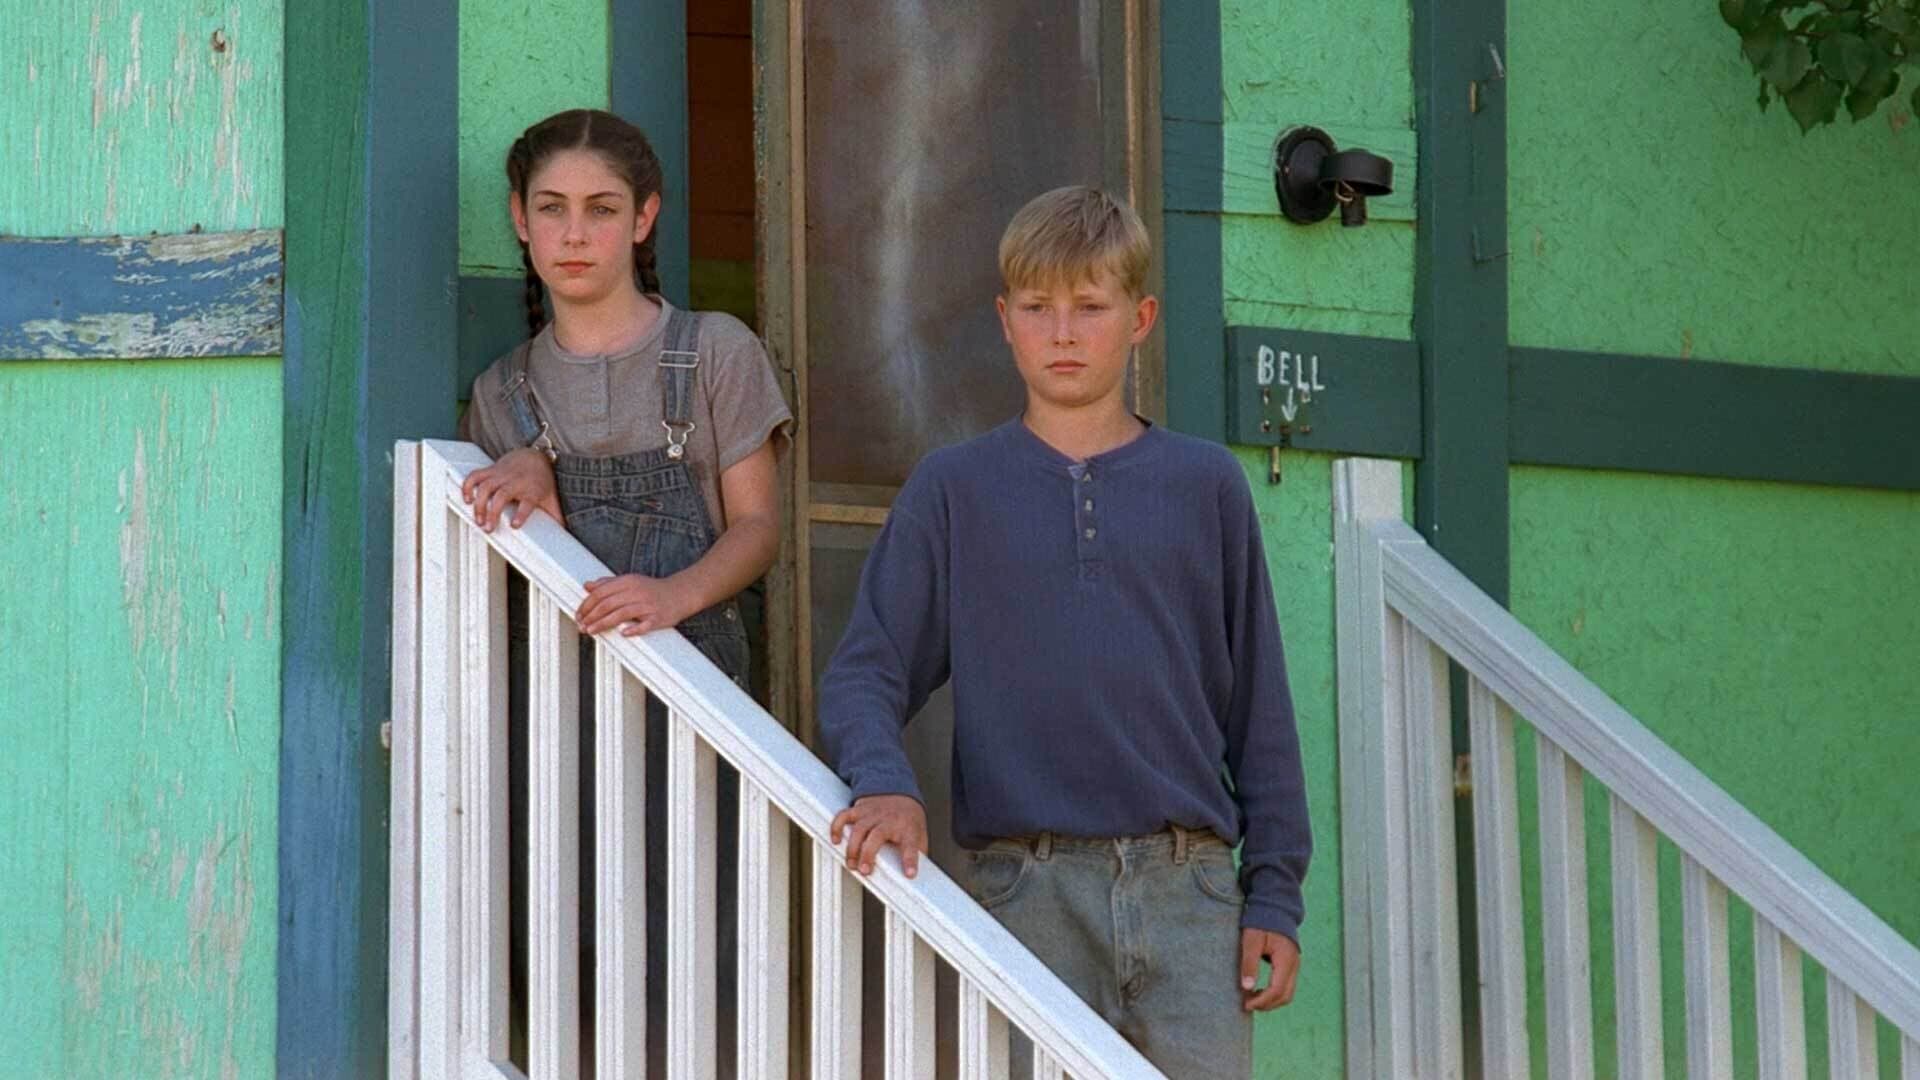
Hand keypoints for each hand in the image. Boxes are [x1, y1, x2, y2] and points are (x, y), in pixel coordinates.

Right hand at [461, 447, 560, 531]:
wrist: (535, 456)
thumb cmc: (542, 480)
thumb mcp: (551, 498)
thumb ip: (555, 516)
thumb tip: (564, 533)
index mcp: (532, 490)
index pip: (528, 501)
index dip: (521, 514)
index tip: (514, 525)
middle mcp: (516, 481)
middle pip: (502, 495)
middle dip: (493, 511)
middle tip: (488, 527)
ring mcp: (502, 475)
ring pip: (486, 486)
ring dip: (479, 503)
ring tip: (478, 519)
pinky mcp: (491, 470)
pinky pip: (476, 475)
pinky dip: (468, 486)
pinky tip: (466, 498)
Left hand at [575, 574, 695, 636]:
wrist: (680, 593)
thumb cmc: (652, 590)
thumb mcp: (630, 581)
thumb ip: (608, 583)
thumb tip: (588, 586)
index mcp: (628, 582)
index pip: (601, 592)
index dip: (587, 604)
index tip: (579, 614)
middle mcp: (637, 592)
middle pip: (608, 603)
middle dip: (591, 616)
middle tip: (581, 625)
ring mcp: (648, 605)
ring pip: (621, 614)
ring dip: (603, 623)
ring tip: (591, 631)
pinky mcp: (658, 617)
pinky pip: (645, 625)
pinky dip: (633, 629)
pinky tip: (622, 634)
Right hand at [829, 795, 928, 877]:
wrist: (899, 789)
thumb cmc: (908, 818)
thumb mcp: (919, 834)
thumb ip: (917, 854)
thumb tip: (917, 878)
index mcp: (908, 828)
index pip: (911, 845)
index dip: (910, 860)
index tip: (909, 874)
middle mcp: (889, 819)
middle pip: (877, 835)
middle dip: (868, 854)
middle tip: (864, 870)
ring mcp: (873, 813)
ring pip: (859, 828)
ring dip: (852, 847)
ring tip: (851, 864)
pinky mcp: (860, 809)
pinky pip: (845, 815)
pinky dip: (837, 827)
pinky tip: (836, 840)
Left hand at [1239, 928, 1299, 1010]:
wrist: (1274, 908)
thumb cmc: (1261, 922)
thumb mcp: (1251, 941)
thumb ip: (1249, 964)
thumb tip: (1247, 988)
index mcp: (1286, 960)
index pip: (1276, 990)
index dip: (1261, 1001)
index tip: (1246, 1004)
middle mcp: (1294, 965)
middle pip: (1285, 996)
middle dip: (1267, 1005)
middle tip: (1247, 1005)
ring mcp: (1294, 966)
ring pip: (1287, 993)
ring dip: (1271, 1001)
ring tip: (1252, 999)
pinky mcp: (1290, 965)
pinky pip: (1286, 986)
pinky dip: (1274, 993)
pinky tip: (1258, 991)